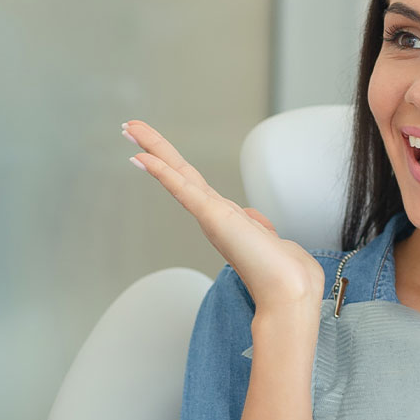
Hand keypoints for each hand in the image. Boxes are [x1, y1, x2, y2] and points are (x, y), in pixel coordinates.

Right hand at [123, 120, 324, 312]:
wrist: (289, 292)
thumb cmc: (284, 274)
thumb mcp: (272, 240)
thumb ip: (260, 226)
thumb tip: (256, 219)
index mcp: (226, 219)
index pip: (195, 184)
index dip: (174, 165)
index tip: (156, 151)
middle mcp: (214, 216)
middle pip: (180, 173)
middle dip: (156, 148)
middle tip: (130, 127)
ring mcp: (212, 216)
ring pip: (178, 174)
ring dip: (154, 149)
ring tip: (130, 129)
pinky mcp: (213, 217)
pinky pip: (183, 189)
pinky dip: (163, 173)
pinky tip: (143, 158)